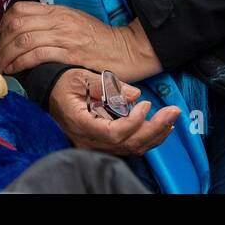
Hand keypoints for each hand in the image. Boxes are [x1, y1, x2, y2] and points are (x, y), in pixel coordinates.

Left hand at [0, 2, 162, 80]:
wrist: (127, 49)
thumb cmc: (100, 39)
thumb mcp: (74, 22)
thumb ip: (52, 24)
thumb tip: (27, 33)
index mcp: (58, 10)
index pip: (20, 9)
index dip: (4, 24)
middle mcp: (58, 20)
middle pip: (17, 24)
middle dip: (1, 41)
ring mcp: (64, 35)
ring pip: (24, 39)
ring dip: (7, 54)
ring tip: (0, 65)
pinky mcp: (70, 53)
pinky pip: (38, 54)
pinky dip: (21, 62)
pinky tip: (14, 69)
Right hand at [48, 67, 178, 155]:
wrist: (50, 92)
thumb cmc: (63, 83)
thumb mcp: (80, 77)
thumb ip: (106, 85)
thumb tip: (134, 94)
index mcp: (82, 124)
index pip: (114, 134)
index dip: (134, 123)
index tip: (145, 105)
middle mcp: (89, 141)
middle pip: (128, 144)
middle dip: (154, 129)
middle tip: (173, 111)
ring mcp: (96, 145)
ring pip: (131, 148)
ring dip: (155, 134)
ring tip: (171, 118)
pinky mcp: (103, 143)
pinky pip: (129, 146)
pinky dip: (147, 137)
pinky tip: (160, 127)